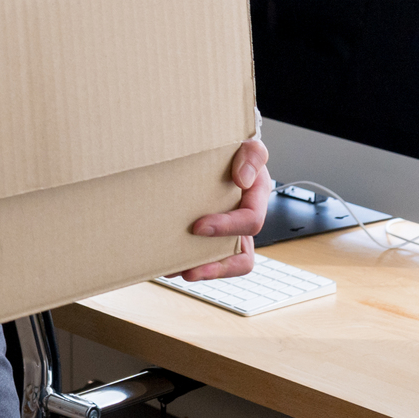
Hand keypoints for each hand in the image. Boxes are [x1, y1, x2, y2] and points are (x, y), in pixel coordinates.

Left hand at [173, 138, 270, 280]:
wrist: (216, 151)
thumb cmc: (235, 151)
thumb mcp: (249, 146)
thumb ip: (252, 156)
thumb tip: (242, 180)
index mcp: (256, 201)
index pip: (250, 222)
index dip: (227, 227)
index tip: (199, 226)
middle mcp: (242, 223)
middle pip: (241, 258)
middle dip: (217, 268)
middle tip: (190, 270)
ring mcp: (225, 232)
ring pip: (220, 262)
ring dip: (198, 271)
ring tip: (172, 271)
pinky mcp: (207, 236)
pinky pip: (200, 256)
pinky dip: (183, 261)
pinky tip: (162, 262)